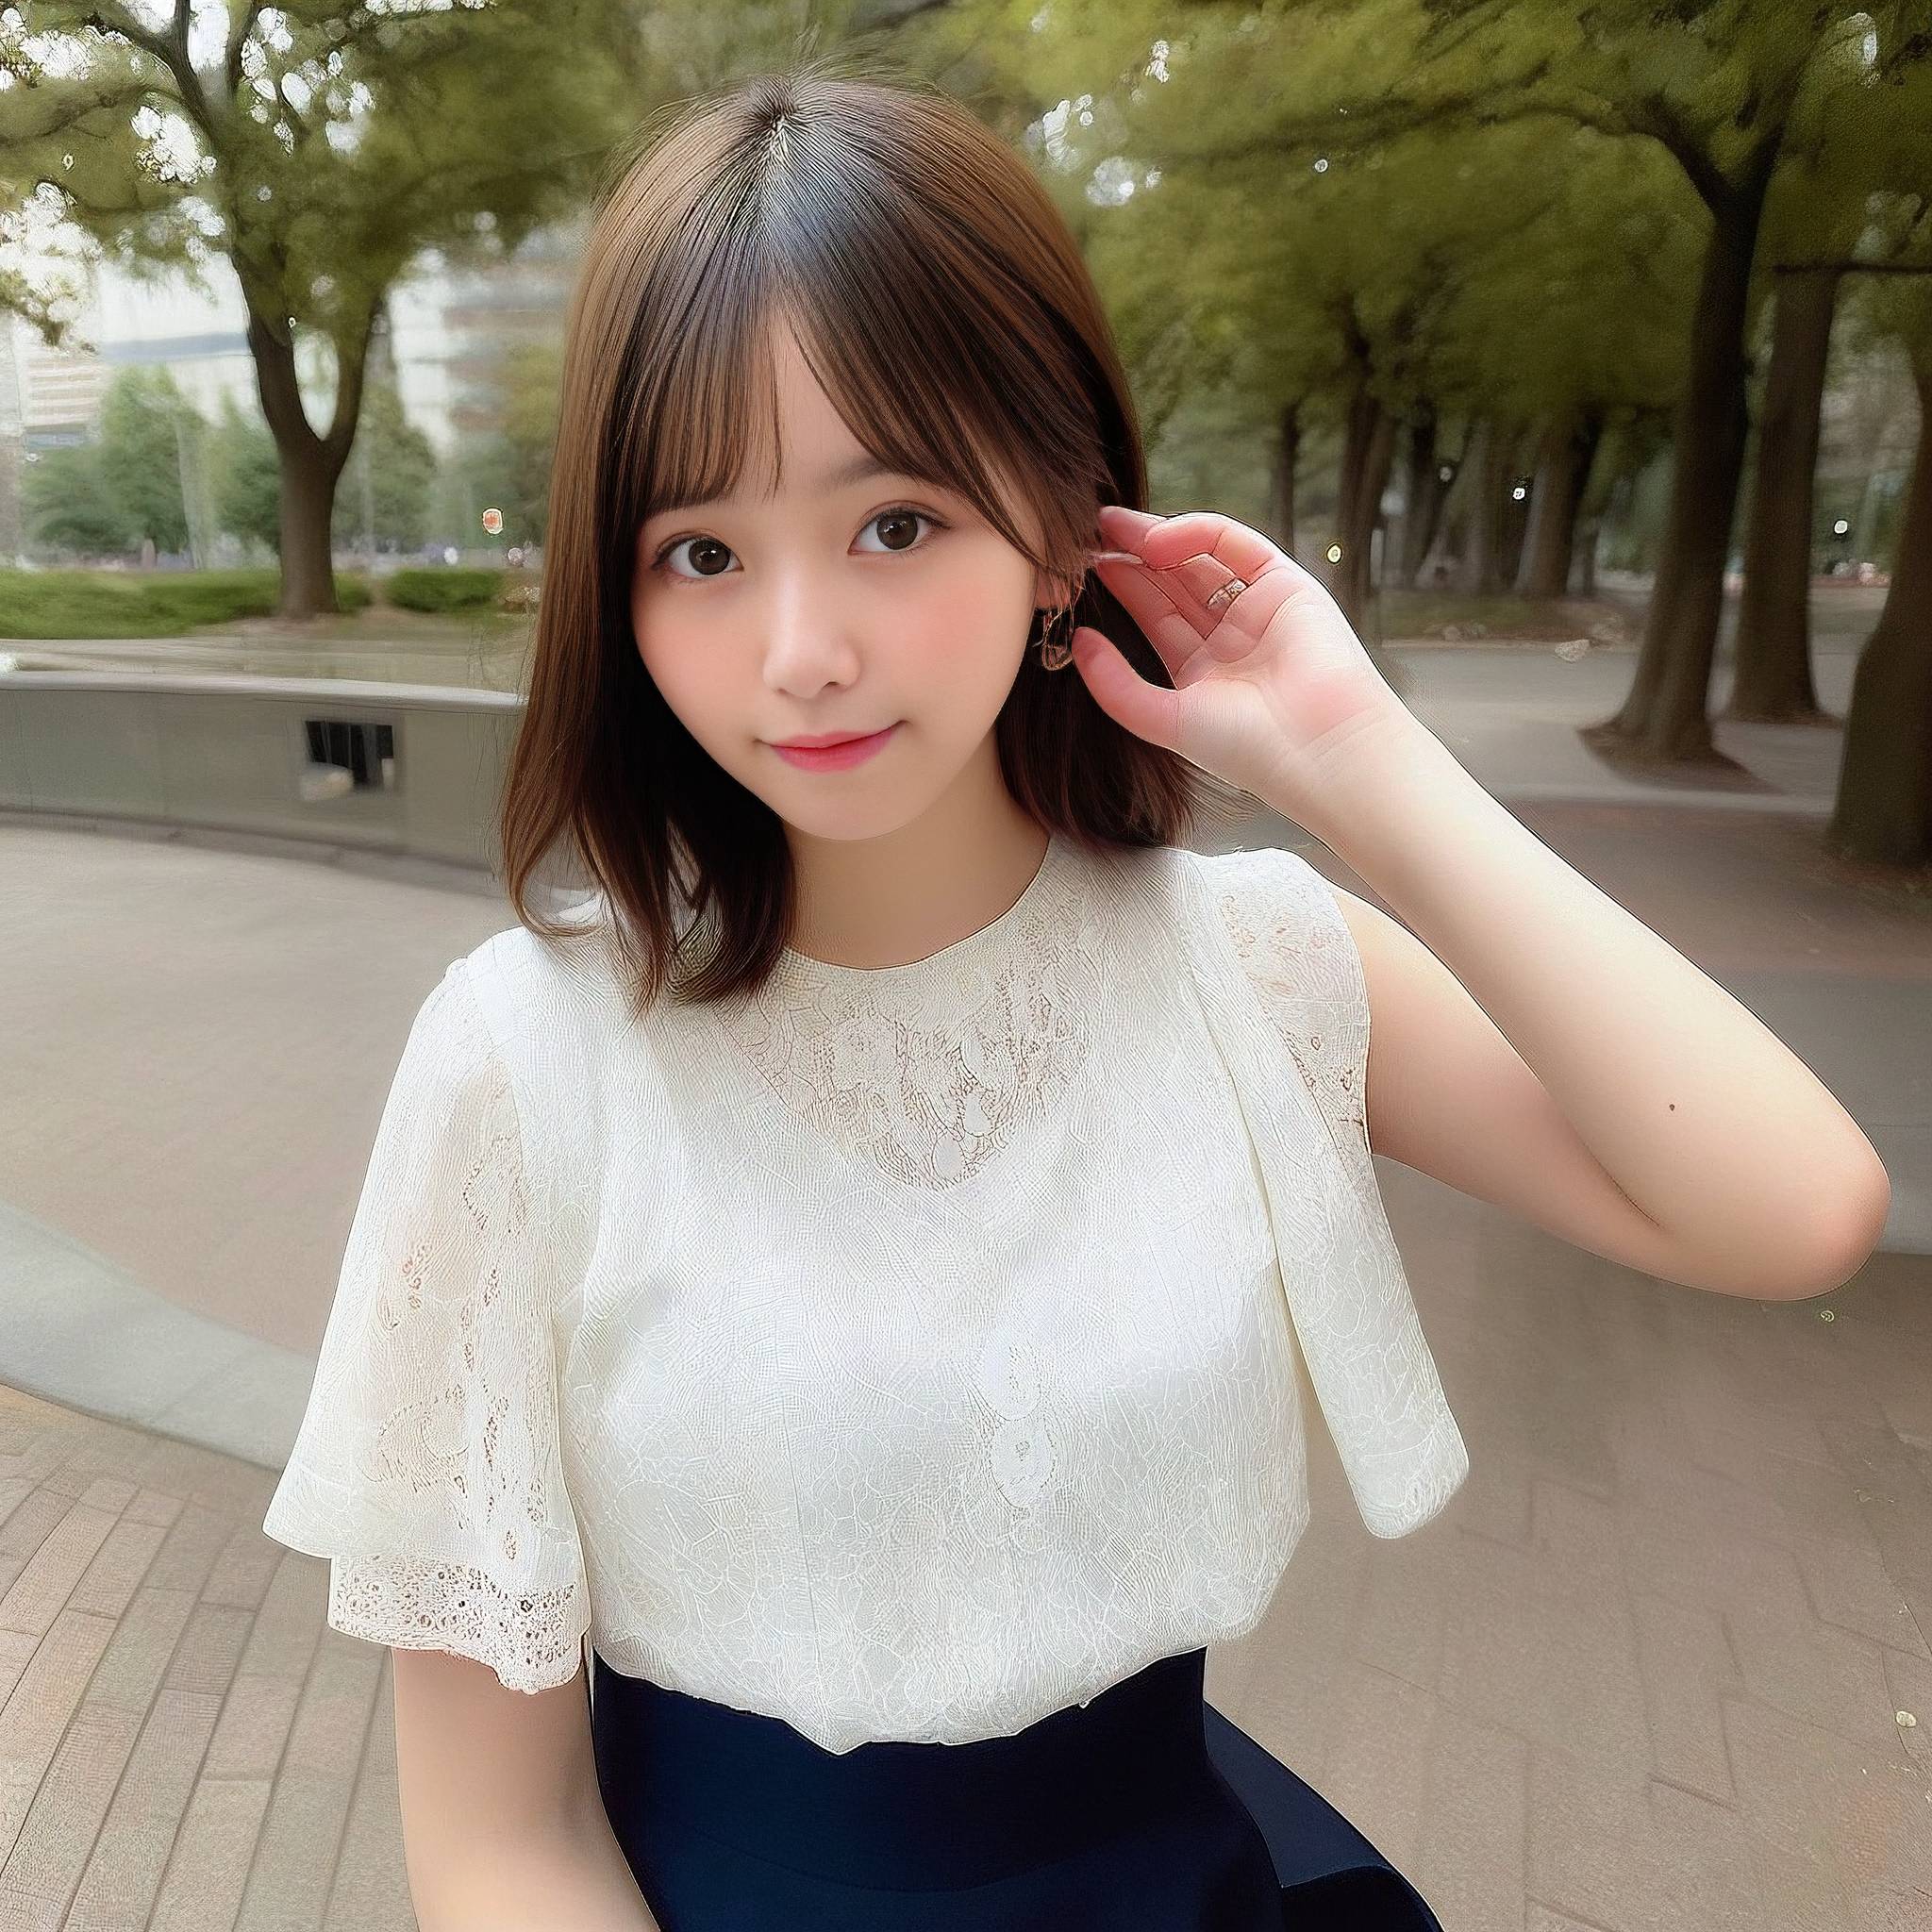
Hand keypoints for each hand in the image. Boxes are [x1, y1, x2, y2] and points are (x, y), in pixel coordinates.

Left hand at [1072, 504, 1421, 827]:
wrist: (1319, 749)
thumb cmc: (1248, 748)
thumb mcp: (1165, 720)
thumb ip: (1116, 687)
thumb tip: (1079, 642)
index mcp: (1204, 673)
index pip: (1154, 617)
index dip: (1120, 589)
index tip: (1079, 568)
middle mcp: (1231, 638)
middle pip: (1173, 582)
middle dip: (1131, 556)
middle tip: (1086, 531)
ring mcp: (1260, 608)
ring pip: (1199, 560)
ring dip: (1155, 539)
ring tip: (1109, 526)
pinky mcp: (1287, 583)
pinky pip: (1233, 544)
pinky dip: (1195, 533)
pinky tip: (1155, 540)